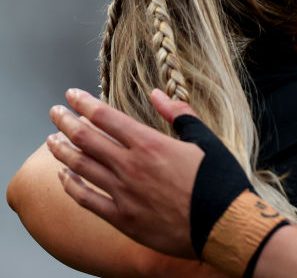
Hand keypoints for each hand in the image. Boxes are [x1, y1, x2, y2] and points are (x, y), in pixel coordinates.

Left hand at [46, 88, 202, 258]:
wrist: (223, 225)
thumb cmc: (218, 180)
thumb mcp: (205, 139)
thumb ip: (179, 114)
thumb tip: (158, 94)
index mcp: (151, 144)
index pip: (107, 118)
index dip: (85, 104)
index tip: (71, 95)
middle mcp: (131, 166)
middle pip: (87, 139)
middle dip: (67, 122)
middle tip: (55, 112)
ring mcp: (123, 193)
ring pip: (81, 167)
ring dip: (62, 150)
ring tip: (51, 139)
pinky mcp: (122, 218)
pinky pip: (86, 199)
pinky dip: (71, 185)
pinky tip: (64, 176)